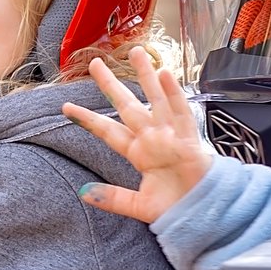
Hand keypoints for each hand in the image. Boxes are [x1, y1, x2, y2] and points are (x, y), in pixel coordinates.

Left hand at [63, 47, 214, 223]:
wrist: (205, 217)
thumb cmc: (176, 209)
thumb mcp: (138, 206)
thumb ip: (113, 198)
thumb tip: (83, 193)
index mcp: (138, 154)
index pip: (108, 131)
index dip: (88, 119)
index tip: (66, 107)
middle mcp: (153, 139)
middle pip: (128, 107)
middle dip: (111, 86)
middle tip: (95, 64)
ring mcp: (171, 137)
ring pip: (156, 100)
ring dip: (146, 77)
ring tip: (136, 52)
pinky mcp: (189, 140)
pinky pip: (181, 112)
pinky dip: (174, 94)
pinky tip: (165, 74)